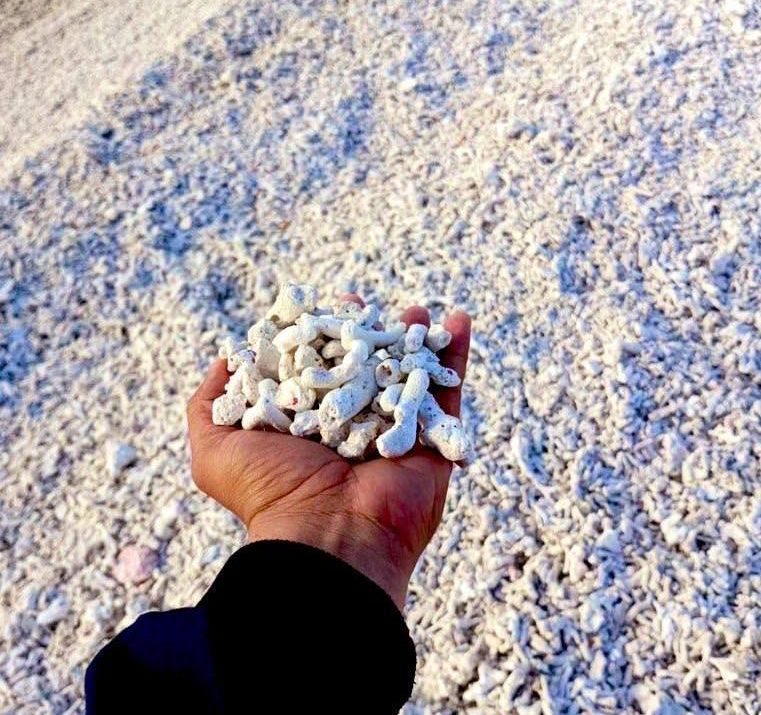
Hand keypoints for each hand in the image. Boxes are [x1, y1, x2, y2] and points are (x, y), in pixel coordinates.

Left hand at [186, 297, 470, 608]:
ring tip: (415, 309)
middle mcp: (354, 428)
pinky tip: (459, 319)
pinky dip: (457, 355)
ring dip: (414, 339)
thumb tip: (226, 360)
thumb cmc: (270, 492)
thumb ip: (211, 405)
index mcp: (312, 426)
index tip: (320, 307)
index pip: (318, 369)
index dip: (318, 336)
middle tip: (362, 304)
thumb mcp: (215, 449)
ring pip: (409, 374)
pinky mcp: (433, 439)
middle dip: (366, 334)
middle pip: (364, 368)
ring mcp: (395, 432)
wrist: (328, 534)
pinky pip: (450, 391)